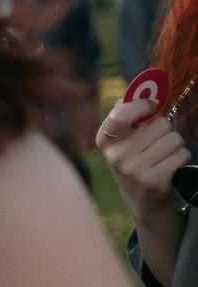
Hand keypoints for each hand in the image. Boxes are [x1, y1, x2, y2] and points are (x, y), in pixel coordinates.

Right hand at [95, 94, 182, 225]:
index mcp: (105, 140)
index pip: (121, 114)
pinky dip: (181, 158)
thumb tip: (148, 90)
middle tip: (155, 143)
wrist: (140, 196)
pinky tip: (169, 167)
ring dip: (175, 145)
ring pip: (174, 139)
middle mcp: (116, 155)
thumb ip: (131, 112)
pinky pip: (182, 155)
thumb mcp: (124, 137)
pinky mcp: (154, 181)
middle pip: (160, 124)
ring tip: (162, 156)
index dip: (142, 105)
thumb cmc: (135, 157)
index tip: (152, 106)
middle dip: (165, 130)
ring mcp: (134, 170)